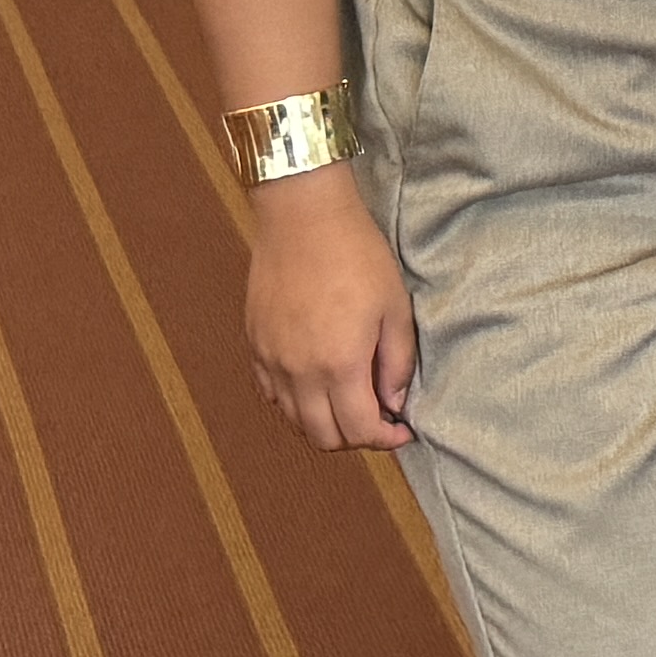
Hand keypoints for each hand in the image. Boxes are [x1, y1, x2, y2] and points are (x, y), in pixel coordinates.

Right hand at [242, 176, 416, 448]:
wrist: (303, 217)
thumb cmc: (356, 255)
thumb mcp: (394, 308)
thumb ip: (397, 363)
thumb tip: (394, 404)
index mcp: (339, 364)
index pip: (359, 431)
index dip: (385, 440)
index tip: (400, 430)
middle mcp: (299, 371)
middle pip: (322, 437)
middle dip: (354, 439)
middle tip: (376, 419)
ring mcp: (271, 359)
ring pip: (293, 420)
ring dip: (323, 423)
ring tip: (347, 402)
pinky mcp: (254, 344)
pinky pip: (270, 393)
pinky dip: (293, 403)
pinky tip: (315, 384)